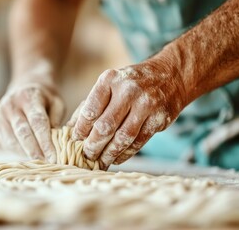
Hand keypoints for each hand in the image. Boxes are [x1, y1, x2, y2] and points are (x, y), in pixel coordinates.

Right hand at [0, 82, 64, 162]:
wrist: (24, 86)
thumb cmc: (45, 98)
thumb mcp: (56, 102)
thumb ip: (56, 119)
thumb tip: (56, 142)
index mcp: (28, 97)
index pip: (37, 122)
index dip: (46, 142)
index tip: (54, 157)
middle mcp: (10, 104)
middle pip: (23, 133)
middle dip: (36, 151)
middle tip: (48, 164)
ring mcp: (0, 114)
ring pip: (13, 140)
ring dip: (27, 153)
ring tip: (41, 162)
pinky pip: (7, 142)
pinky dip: (19, 151)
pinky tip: (30, 155)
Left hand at [71, 61, 187, 169]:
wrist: (169, 76)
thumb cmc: (130, 83)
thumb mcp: (108, 85)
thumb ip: (89, 105)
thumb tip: (69, 129)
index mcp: (109, 80)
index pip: (90, 111)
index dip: (80, 129)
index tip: (75, 140)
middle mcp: (128, 91)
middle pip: (105, 126)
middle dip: (93, 145)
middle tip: (86, 155)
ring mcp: (146, 105)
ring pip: (123, 137)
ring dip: (109, 154)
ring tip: (99, 162)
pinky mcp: (159, 119)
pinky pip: (138, 142)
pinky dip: (125, 154)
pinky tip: (116, 158)